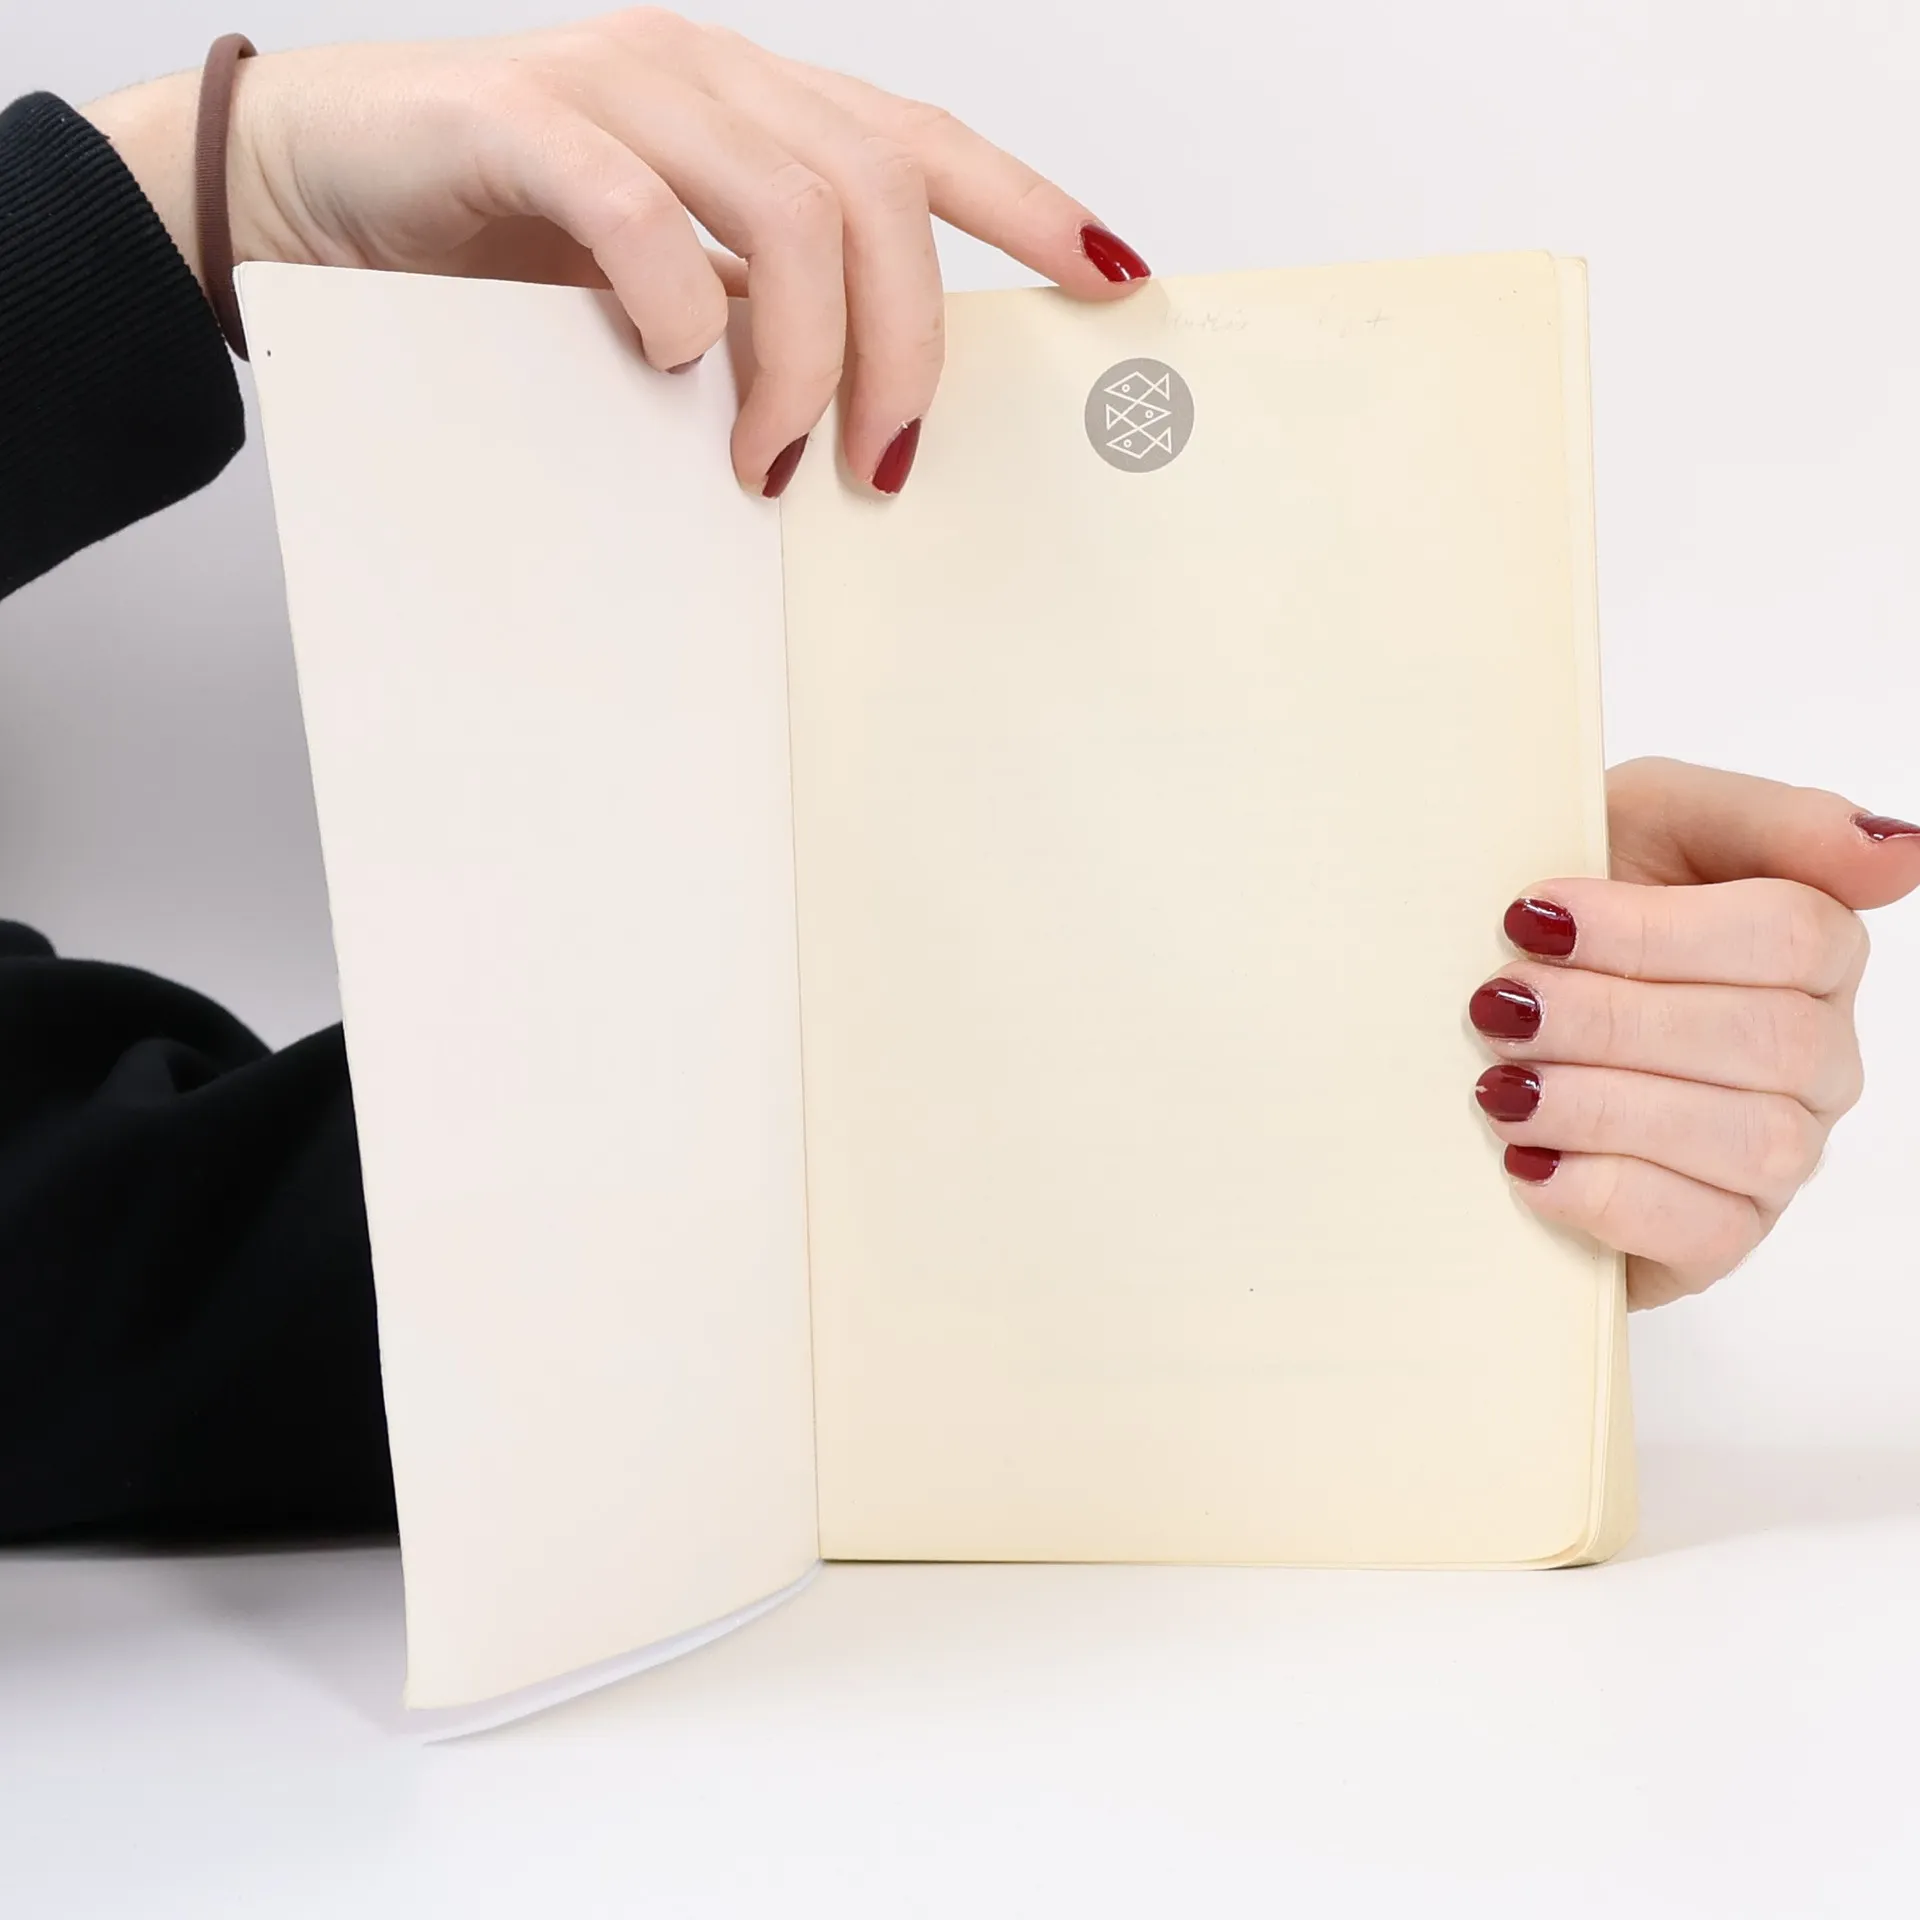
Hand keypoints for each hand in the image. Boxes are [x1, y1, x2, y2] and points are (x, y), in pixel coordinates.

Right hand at [83, 8, 1149, 496]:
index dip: (1030, 208)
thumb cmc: (494, 246)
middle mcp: (703, 75)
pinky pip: (637, 206)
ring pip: (786, 202)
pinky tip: (674, 365)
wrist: (305, 180)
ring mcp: (615, 85)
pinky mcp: (517, 119)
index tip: (1116, 281)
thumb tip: (859, 426)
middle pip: (877, 191)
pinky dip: (680, 299)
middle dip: (909, 344)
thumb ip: (754, 317)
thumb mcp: (657, 286)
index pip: (922, 144)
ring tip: (774, 459)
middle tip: (886, 465)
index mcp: (752, 108)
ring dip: (807, 355)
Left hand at [1469, 759, 1919, 1308]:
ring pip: (1746, 1140)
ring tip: (1501, 1086)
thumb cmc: (1571, 914)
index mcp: (1813, 945)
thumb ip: (1766, 819)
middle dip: (1611, 1020)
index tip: (1531, 917)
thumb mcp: (1645, 821)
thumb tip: (1898, 857)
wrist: (1471, 1021)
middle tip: (1499, 1006)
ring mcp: (1777, 1154)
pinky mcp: (1719, 1238)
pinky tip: (1529, 1161)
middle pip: (1765, 1040)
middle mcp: (1816, 1056)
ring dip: (1601, 1107)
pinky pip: (1705, 1232)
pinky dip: (1605, 1194)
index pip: (1793, 934)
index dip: (1650, 930)